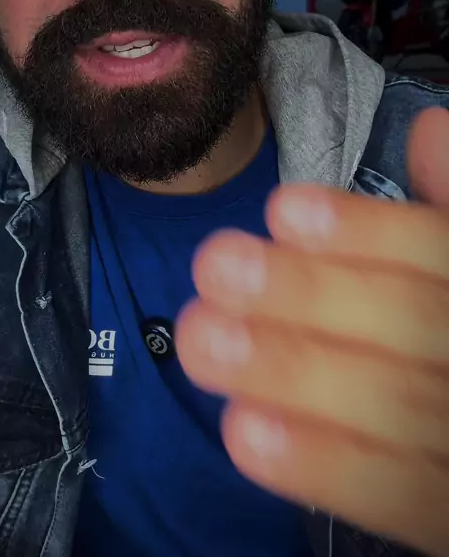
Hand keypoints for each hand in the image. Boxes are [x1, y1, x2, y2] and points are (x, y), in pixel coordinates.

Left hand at [176, 108, 448, 556]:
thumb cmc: (444, 310)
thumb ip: (444, 208)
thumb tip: (428, 129)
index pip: (442, 254)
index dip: (369, 233)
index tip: (283, 210)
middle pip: (417, 327)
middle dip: (309, 294)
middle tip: (214, 267)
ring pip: (399, 409)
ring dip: (291, 371)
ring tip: (201, 339)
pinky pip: (398, 498)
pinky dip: (322, 466)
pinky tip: (244, 430)